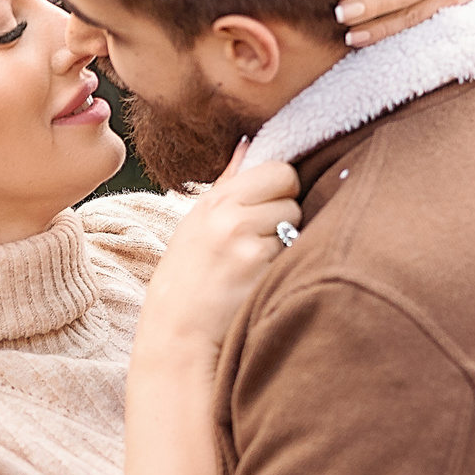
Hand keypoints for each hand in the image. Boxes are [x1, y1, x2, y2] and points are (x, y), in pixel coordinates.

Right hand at [135, 140, 300, 367]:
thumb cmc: (189, 277)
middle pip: (292, 195)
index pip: (278, 169)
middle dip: (286, 214)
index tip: (268, 207)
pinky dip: (285, 266)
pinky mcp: (261, 272)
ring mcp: (247, 244)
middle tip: (264, 239)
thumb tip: (249, 143)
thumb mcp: (198, 223)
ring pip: (296, 225)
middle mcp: (230, 216)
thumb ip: (229, 183)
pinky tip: (260, 280)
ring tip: (257, 263)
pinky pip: (294, 255)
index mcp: (216, 200)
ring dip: (287, 242)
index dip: (281, 188)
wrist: (178, 331)